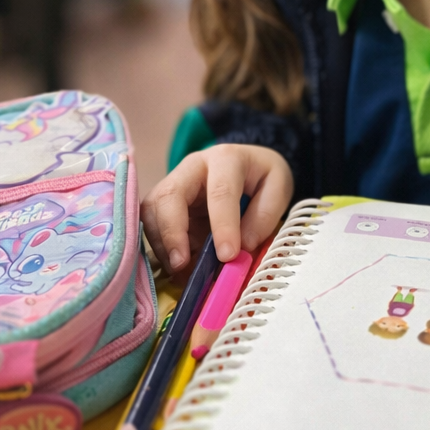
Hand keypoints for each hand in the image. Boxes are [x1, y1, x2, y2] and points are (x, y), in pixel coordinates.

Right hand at [141, 144, 293, 271]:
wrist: (247, 164)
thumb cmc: (261, 175)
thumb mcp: (278, 185)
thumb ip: (265, 214)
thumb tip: (243, 246)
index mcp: (226, 159)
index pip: (220, 192)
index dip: (222, 225)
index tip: (227, 255)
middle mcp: (192, 167)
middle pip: (170, 195)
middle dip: (172, 232)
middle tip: (183, 264)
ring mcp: (173, 183)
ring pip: (152, 210)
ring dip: (161, 243)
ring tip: (180, 270)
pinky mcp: (164, 202)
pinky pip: (151, 224)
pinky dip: (160, 247)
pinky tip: (176, 265)